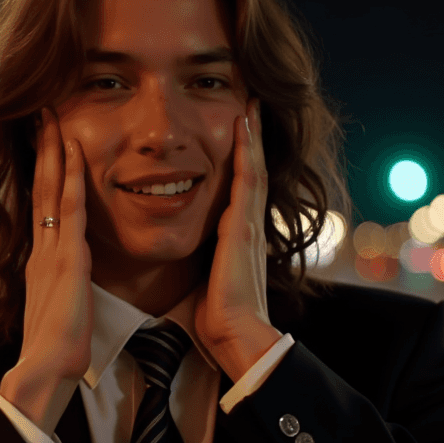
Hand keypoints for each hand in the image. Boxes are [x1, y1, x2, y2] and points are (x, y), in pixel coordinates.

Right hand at [17, 109, 93, 383]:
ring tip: (52, 116)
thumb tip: (68, 277)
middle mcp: (42, 249)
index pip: (41, 205)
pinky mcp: (66, 260)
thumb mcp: (59, 308)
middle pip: (40, 187)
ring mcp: (51, 251)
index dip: (44, 172)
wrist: (43, 370)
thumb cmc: (55, 348)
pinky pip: (69, 210)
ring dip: (53, 151)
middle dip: (42, 149)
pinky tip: (74, 153)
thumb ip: (62, 286)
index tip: (46, 142)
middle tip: (42, 112)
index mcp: (41, 260)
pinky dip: (70, 178)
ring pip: (51, 190)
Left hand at [194, 101, 273, 363]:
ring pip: (252, 169)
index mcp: (238, 241)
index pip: (241, 193)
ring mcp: (248, 225)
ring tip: (250, 107)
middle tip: (251, 107)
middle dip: (252, 141)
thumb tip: (191, 266)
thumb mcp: (208, 283)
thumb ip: (204, 267)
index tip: (238, 137)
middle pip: (252, 173)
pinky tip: (243, 126)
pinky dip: (246, 151)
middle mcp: (248, 227)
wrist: (236, 336)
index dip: (241, 164)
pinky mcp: (243, 227)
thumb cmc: (220, 319)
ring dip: (251, 137)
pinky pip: (246, 179)